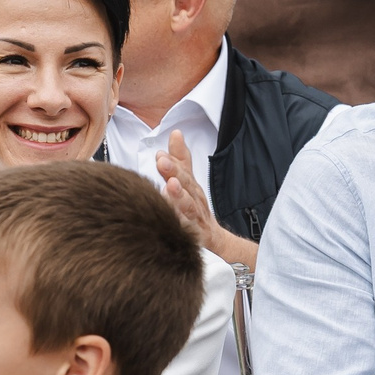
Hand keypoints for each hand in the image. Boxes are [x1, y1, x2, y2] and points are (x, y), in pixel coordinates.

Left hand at [156, 129, 254, 267]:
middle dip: (175, 173)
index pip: (183, 172)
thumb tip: (175, 133)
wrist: (214, 241)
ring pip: (188, 208)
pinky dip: (181, 226)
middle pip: (186, 186)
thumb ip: (181, 159)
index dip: (173, 163)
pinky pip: (187, 232)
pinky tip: (171, 220)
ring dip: (178, 197)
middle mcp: (194, 201)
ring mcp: (194, 220)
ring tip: (169, 188)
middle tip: (162, 163)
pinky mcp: (194, 238)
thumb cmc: (197, 208)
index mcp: (192, 188)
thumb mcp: (190, 182)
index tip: (161, 154)